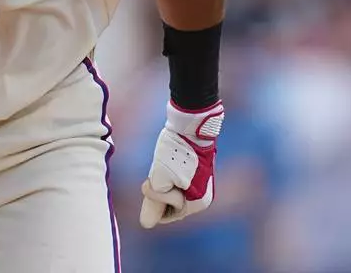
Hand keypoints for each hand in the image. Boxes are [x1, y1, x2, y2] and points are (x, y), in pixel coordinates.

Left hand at [139, 100, 223, 228]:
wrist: (190, 126)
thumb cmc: (175, 153)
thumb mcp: (159, 179)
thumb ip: (154, 203)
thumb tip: (146, 224)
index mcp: (198, 203)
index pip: (168, 214)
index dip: (154, 199)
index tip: (152, 181)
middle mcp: (204, 197)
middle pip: (171, 204)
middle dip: (160, 191)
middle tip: (158, 171)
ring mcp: (204, 185)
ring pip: (174, 191)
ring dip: (164, 181)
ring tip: (165, 163)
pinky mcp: (199, 172)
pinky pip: (179, 181)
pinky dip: (170, 174)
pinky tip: (169, 161)